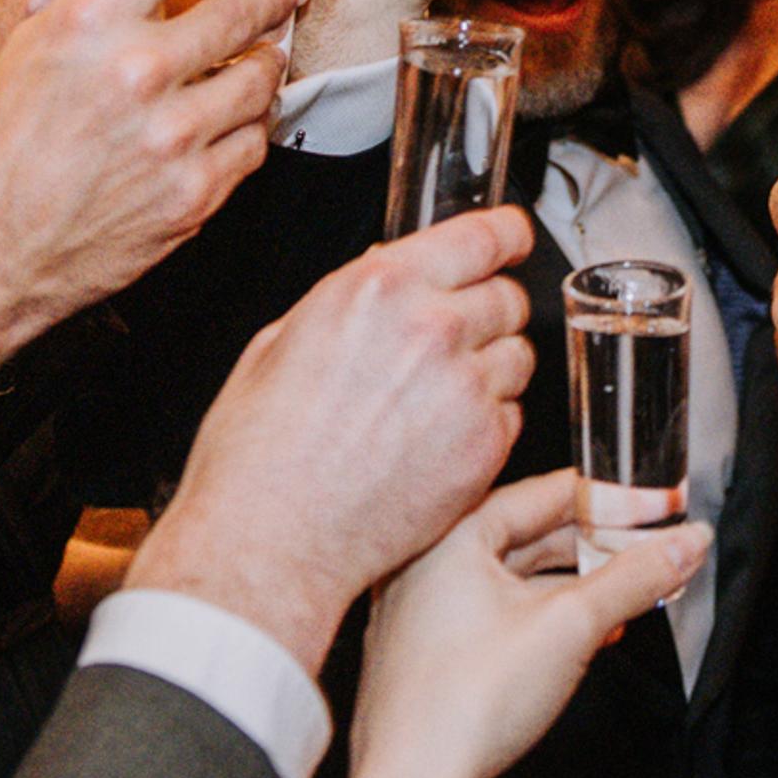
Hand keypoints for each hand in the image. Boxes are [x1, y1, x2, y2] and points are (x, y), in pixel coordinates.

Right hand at [0, 0, 299, 431]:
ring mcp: (172, 136)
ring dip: (269, 58)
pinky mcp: (193, 194)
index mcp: (88, 14)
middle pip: (246, 5)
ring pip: (262, 75)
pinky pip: (253, 142)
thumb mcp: (31, 41)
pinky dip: (249, 125)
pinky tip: (234, 117)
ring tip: (264, 51)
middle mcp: (136, 68)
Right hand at [129, 205, 541, 672]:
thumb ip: (346, 298)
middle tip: (455, 338)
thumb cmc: (258, 454)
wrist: (270, 542)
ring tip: (437, 401)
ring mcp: (466, 391)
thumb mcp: (280, 343)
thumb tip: (381, 273)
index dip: (506, 235)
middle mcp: (433, 330)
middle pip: (509, 297)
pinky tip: (438, 441)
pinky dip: (488, 423)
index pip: (484, 236)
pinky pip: (513, 416)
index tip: (512, 240)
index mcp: (380, 289)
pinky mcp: (485, 449)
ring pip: (519, 357)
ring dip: (491, 369)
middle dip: (488, 311)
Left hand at [298, 470, 704, 777]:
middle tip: (646, 547)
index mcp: (447, 540)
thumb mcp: (572, 625)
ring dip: (573, 589)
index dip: (603, 497)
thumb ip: (635, 578)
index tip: (647, 501)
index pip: (538, 493)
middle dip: (594, 547)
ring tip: (626, 594)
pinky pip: (498, 623)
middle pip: (527, 538)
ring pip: (514, 584)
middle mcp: (426, 570)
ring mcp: (425, 619)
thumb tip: (686, 542)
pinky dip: (544, 623)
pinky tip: (584, 639)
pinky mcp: (434, 664)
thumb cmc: (466, 705)